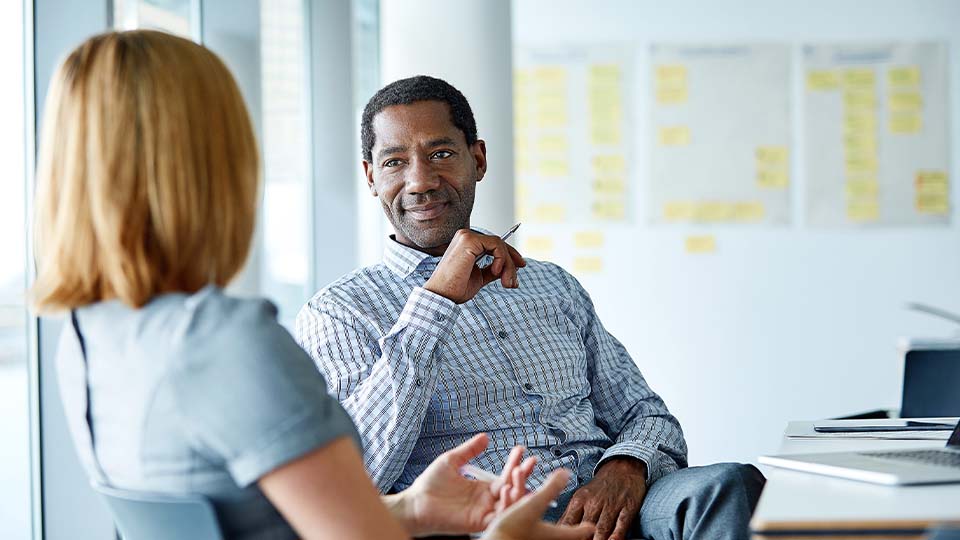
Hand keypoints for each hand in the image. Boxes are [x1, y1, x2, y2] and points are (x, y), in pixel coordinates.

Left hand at [399, 434, 536, 535]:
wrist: (415, 503)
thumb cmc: (430, 484)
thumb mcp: (452, 461)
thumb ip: (469, 450)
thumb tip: (485, 436)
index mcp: (482, 488)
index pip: (505, 476)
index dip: (514, 463)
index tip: (521, 449)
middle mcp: (486, 501)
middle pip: (512, 489)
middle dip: (523, 475)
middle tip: (531, 462)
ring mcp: (483, 512)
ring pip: (509, 503)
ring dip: (518, 488)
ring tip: (520, 472)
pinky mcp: (477, 522)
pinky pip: (498, 516)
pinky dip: (507, 505)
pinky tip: (509, 490)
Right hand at [424, 228, 525, 303]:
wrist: (442, 296)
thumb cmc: (455, 289)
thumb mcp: (480, 277)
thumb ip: (493, 269)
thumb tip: (509, 267)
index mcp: (466, 244)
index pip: (493, 244)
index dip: (509, 255)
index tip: (521, 267)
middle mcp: (465, 236)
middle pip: (499, 244)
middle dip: (511, 262)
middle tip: (514, 282)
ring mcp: (466, 236)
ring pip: (500, 245)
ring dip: (508, 265)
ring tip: (507, 283)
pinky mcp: (469, 240)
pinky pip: (496, 245)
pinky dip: (501, 259)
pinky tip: (496, 272)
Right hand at [485, 469, 595, 539]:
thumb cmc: (512, 530)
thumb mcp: (534, 504)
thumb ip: (550, 489)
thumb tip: (566, 473)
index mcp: (550, 533)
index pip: (572, 532)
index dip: (583, 528)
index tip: (591, 527)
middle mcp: (540, 537)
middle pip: (558, 533)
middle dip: (566, 526)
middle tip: (574, 525)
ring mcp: (526, 537)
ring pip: (539, 526)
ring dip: (540, 515)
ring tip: (541, 508)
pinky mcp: (513, 535)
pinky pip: (522, 524)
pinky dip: (522, 514)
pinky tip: (516, 506)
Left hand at [558, 458, 647, 539]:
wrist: (622, 467)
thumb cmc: (600, 486)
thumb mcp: (581, 496)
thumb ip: (571, 514)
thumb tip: (559, 530)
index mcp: (579, 500)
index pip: (568, 522)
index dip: (566, 534)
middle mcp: (594, 503)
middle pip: (585, 529)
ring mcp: (612, 505)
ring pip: (602, 529)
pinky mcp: (628, 507)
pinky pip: (621, 525)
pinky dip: (616, 536)